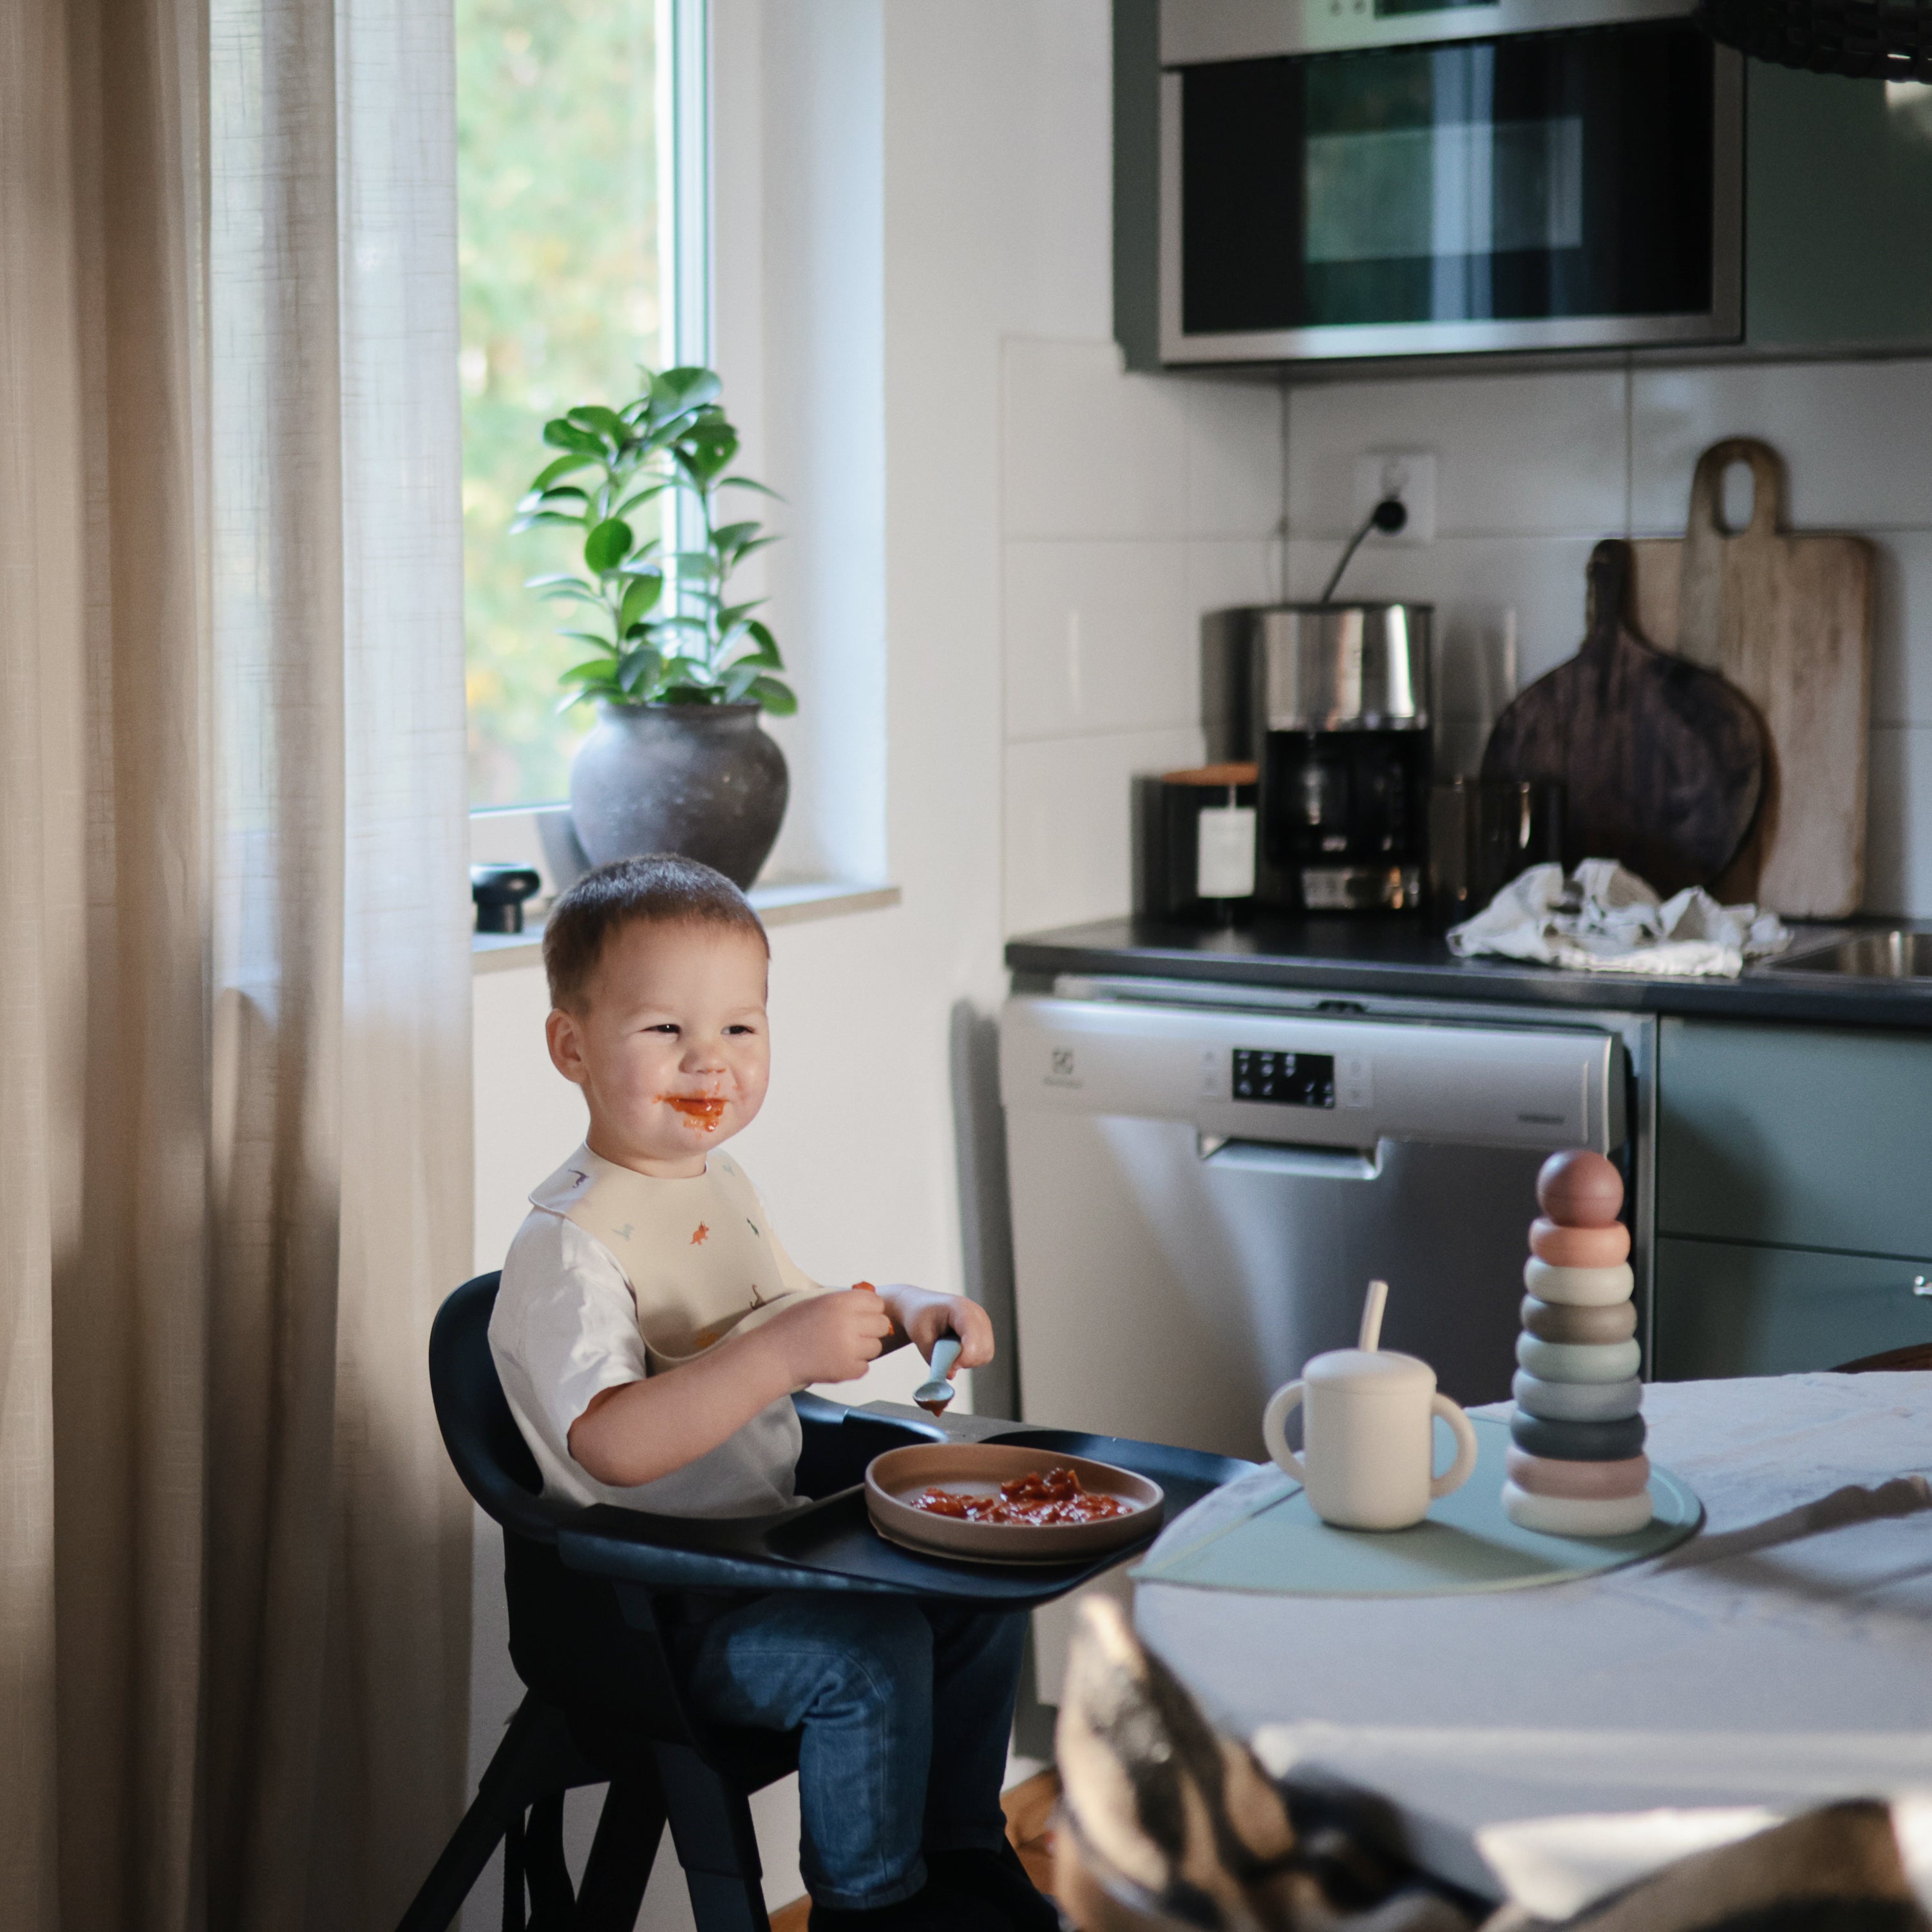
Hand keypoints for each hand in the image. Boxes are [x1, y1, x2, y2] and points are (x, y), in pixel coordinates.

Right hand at [761, 1287, 892, 1386]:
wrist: (773, 1356)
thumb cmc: (790, 1326)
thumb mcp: (817, 1302)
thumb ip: (843, 1302)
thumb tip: (869, 1305)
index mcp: (840, 1303)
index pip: (877, 1302)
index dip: (869, 1309)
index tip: (860, 1314)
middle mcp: (848, 1324)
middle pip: (882, 1324)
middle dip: (871, 1328)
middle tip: (854, 1332)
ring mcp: (849, 1349)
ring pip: (876, 1347)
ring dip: (864, 1348)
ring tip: (842, 1347)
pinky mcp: (847, 1370)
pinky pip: (866, 1367)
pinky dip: (854, 1366)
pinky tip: (837, 1360)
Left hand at [879, 1286, 995, 1373]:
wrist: (920, 1306)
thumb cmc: (919, 1318)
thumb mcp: (920, 1337)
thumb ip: (934, 1358)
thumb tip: (951, 1375)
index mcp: (961, 1309)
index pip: (973, 1339)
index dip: (963, 1358)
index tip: (948, 1366)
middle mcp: (978, 1314)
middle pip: (983, 1349)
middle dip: (965, 1362)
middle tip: (946, 1363)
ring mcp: (984, 1323)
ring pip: (986, 1354)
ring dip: (969, 1362)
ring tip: (949, 1354)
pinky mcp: (985, 1331)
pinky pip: (985, 1354)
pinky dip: (971, 1360)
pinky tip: (956, 1351)